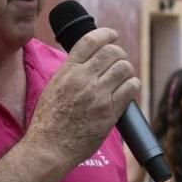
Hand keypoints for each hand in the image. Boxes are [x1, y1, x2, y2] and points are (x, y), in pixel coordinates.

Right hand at [26, 28, 139, 167]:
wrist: (49, 147)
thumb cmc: (48, 121)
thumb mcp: (53, 87)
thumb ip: (70, 72)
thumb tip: (87, 61)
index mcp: (67, 71)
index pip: (90, 41)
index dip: (106, 34)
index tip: (113, 35)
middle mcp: (83, 79)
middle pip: (112, 52)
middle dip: (119, 54)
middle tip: (119, 61)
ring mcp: (98, 95)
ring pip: (124, 68)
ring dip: (127, 70)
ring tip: (123, 77)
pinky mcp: (110, 112)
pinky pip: (131, 88)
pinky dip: (132, 85)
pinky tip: (128, 89)